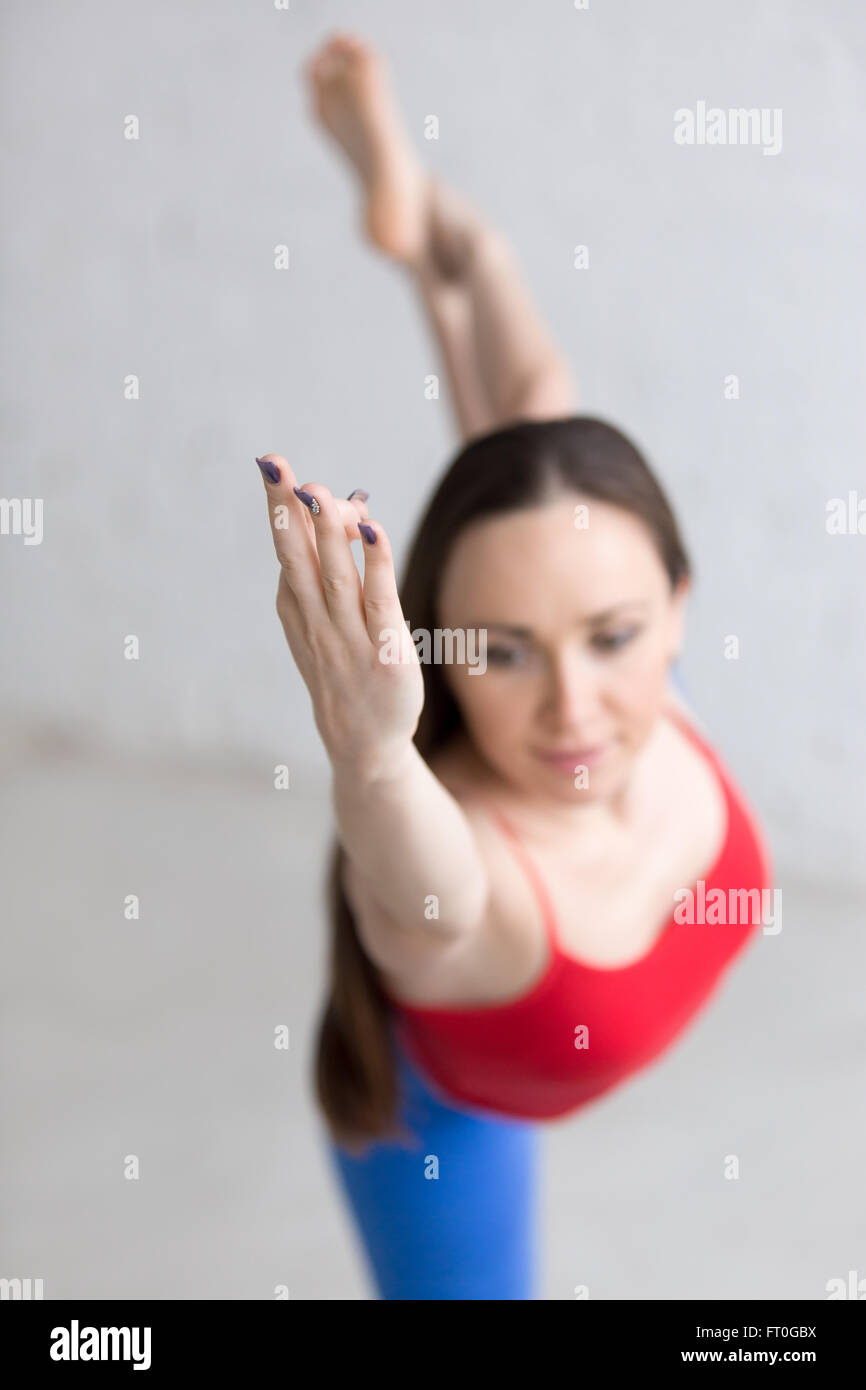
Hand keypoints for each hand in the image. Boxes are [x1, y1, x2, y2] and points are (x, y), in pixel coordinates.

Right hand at [256, 454, 424, 774]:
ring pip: (334, 576)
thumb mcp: (332, 615)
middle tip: (276, 465)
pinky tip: (371, 530)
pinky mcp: (385, 652)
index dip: (279, 507)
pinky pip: (379, 601)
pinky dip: (374, 564)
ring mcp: (349, 638)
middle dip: (288, 510)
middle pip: (299, 557)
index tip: (271, 464)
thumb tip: (353, 505)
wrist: (363, 742)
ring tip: (320, 492)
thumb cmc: (347, 669)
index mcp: (298, 608)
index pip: (287, 549)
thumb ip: (340, 562)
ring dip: (327, 533)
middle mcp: (317, 620)